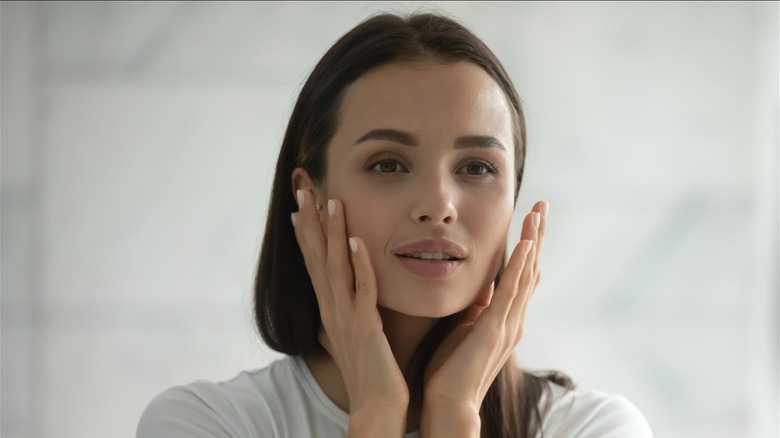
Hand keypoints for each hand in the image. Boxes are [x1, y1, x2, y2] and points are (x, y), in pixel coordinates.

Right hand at [291, 190, 408, 434]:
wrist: (376, 407)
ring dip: (332, 233)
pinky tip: (355, 241)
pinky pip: (361, 289)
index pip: (314, 265)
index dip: (305, 235)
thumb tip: (328, 320)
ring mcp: (347, 317)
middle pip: (316, 258)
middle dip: (310, 223)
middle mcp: (332, 309)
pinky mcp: (365, 326)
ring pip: (335, 267)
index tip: (299, 207)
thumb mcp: (350, 342)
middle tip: (304, 190)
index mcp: (331, 310)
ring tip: (332, 201)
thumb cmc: (369, 374)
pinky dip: (358, 264)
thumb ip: (341, 324)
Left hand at [420, 201, 547, 435]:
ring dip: (533, 242)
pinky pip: (511, 293)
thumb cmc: (452, 369)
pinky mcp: (494, 330)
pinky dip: (520, 267)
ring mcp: (507, 324)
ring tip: (538, 214)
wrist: (448, 403)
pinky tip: (526, 244)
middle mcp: (513, 319)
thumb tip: (481, 287)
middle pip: (532, 269)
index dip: (529, 246)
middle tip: (543, 205)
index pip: (522, 274)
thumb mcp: (465, 328)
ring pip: (526, 275)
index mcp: (505, 318)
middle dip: (537, 236)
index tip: (531, 218)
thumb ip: (477, 308)